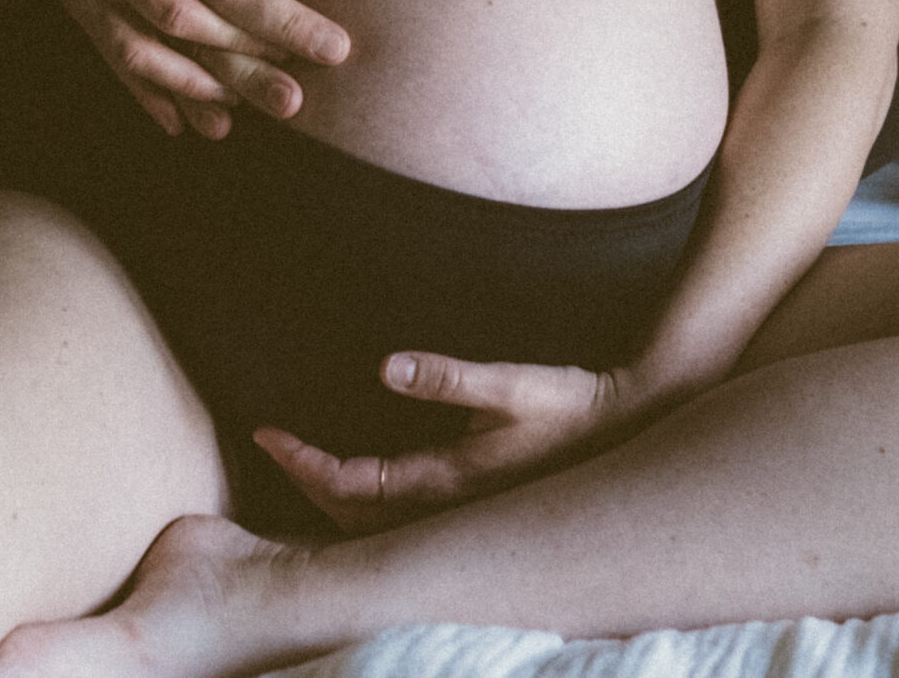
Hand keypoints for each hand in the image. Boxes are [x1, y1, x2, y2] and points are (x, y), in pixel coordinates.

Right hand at [14, 0, 348, 138]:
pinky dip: (165, 100)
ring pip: (159, 51)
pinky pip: (125, 72)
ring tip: (284, 98)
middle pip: (189, 8)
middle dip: (261, 32)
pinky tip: (213, 124)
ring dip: (221, 79)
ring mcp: (99, 1)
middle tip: (330, 50)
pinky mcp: (92, 28)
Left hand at [251, 354, 654, 534]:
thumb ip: (447, 376)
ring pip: (375, 531)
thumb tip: (385, 366)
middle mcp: (448, 512)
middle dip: (307, 486)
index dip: (302, 462)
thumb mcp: (512, 383)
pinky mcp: (475, 513)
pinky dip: (367, 512)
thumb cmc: (573, 405)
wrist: (630, 431)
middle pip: (351, 519)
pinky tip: (366, 488)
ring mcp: (462, 519)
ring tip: (308, 467)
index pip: (350, 484)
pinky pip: (401, 528)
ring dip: (334, 504)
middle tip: (279, 448)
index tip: (268, 434)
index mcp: (447, 482)